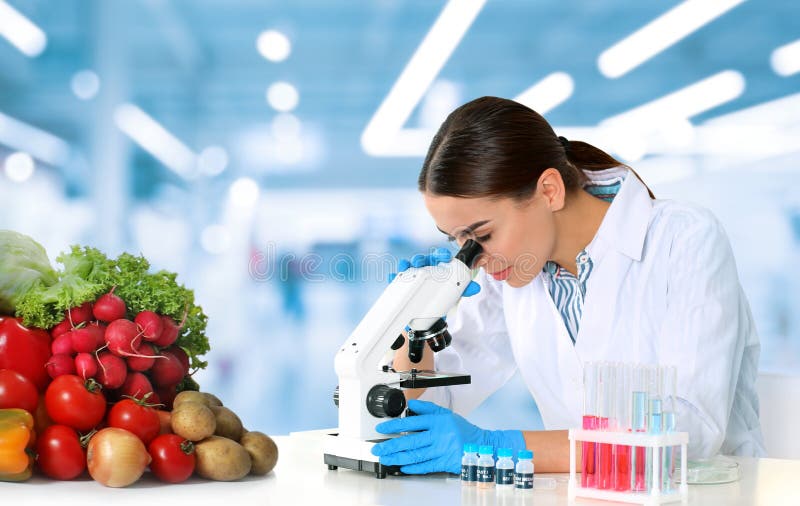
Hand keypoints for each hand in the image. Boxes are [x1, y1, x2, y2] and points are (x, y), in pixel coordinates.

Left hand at [371, 399, 524, 474]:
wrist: (481, 445)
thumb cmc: (462, 430)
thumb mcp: (446, 414)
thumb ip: (427, 409)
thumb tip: (411, 404)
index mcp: (438, 421)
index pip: (411, 422)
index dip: (394, 426)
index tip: (381, 429)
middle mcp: (439, 435)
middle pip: (410, 441)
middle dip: (391, 445)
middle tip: (377, 448)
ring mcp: (441, 450)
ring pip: (415, 455)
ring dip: (397, 457)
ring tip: (385, 458)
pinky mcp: (445, 463)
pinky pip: (426, 466)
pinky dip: (413, 468)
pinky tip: (402, 468)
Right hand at [388, 248, 479, 296]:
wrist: (427, 316)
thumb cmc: (441, 299)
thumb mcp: (454, 294)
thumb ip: (464, 289)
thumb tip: (476, 288)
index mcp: (437, 268)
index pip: (439, 257)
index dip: (440, 255)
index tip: (443, 256)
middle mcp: (424, 269)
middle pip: (422, 260)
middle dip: (420, 259)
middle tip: (420, 261)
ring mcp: (412, 276)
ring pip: (409, 267)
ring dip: (406, 264)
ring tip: (405, 266)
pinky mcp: (403, 284)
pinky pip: (397, 279)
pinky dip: (395, 277)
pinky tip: (393, 277)